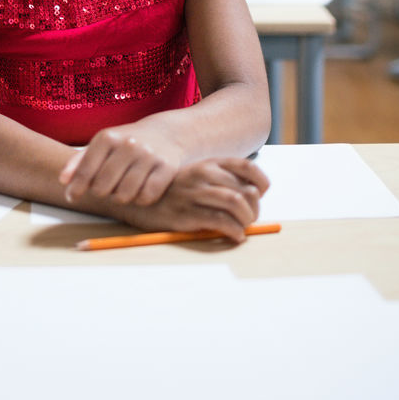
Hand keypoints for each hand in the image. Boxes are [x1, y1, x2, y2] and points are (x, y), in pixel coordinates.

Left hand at [59, 123, 185, 207]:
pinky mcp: (167, 167)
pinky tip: (141, 188)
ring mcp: (148, 155)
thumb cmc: (125, 143)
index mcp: (108, 137)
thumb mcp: (102, 145)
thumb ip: (79, 161)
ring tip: (124, 187)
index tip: (71, 198)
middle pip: (102, 188)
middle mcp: (128, 144)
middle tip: (108, 186)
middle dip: (102, 192)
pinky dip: (141, 198)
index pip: (85, 171)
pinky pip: (146, 197)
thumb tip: (63, 181)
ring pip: (124, 196)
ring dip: (121, 197)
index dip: (76, 188)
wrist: (165, 134)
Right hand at [116, 156, 269, 240]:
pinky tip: (234, 236)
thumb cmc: (172, 191)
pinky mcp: (188, 214)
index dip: (261, 181)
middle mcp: (204, 175)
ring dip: (247, 220)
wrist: (137, 199)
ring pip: (237, 204)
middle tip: (250, 218)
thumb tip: (250, 197)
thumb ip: (218, 182)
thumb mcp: (195, 177)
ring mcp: (196, 193)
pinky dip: (235, 231)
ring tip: (242, 227)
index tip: (261, 194)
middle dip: (255, 208)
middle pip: (246, 190)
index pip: (246, 166)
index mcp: (209, 163)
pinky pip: (222, 222)